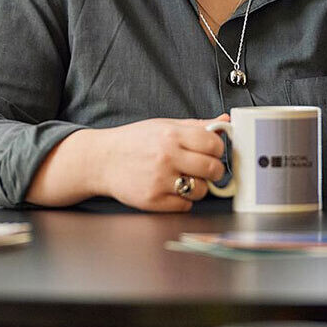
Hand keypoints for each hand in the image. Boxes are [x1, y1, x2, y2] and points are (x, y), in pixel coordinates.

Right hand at [92, 116, 228, 212]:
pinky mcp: (153, 200)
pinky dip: (182, 200)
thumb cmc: (133, 142)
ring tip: (184, 178)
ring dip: (198, 187)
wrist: (101, 160)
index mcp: (171, 135)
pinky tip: (171, 189)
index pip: (214, 144)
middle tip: (204, 169)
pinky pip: (185, 206)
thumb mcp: (163, 125)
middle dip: (214, 171)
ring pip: (201, 190)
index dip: (217, 150)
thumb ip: (195, 125)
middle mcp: (167, 157)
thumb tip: (225, 120)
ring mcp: (160, 180)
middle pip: (213, 169)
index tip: (212, 152)